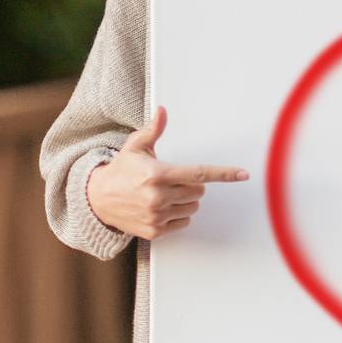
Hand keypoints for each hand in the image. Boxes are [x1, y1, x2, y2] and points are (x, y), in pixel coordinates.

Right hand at [85, 107, 248, 238]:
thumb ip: (153, 130)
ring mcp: (157, 216)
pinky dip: (177, 215)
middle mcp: (158, 197)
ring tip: (163, 193)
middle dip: (191, 184)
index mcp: (158, 174)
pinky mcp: (155, 232)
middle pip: (199, 190)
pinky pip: (184, 223)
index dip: (224, 174)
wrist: (98, 199)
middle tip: (172, 180)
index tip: (243, 174)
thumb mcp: (135, 147)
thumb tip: (163, 111)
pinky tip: (160, 208)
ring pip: (193, 207)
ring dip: (185, 200)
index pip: (199, 173)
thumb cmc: (122, 170)